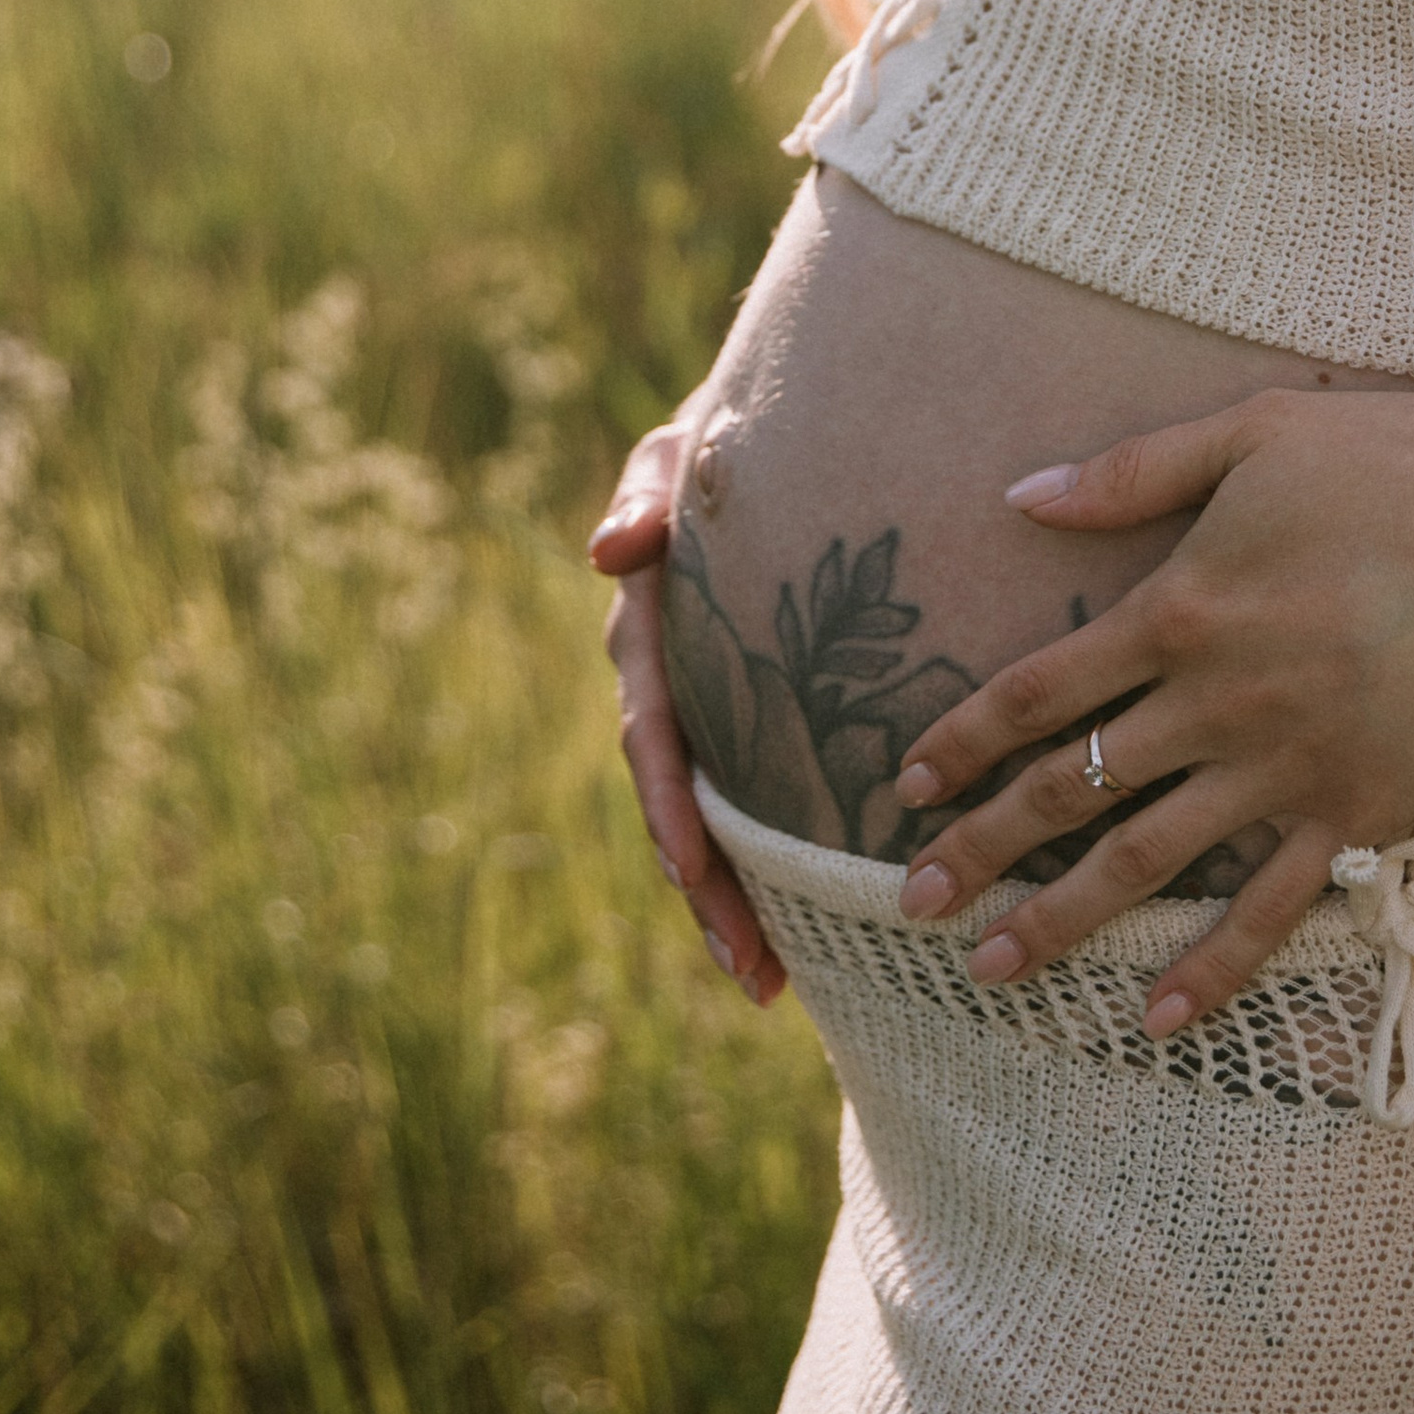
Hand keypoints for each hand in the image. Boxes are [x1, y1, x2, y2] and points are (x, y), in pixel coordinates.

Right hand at [593, 416, 786, 1006]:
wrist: (769, 430)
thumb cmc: (720, 440)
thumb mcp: (680, 450)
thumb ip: (648, 492)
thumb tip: (608, 551)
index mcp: (649, 633)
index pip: (655, 735)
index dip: (672, 808)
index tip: (694, 875)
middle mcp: (671, 684)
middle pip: (682, 807)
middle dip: (710, 893)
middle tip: (756, 970)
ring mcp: (709, 707)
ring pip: (715, 822)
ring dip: (736, 904)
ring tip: (773, 983)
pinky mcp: (752, 713)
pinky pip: (755, 798)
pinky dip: (770, 863)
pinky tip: (806, 929)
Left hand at [888, 384, 1413, 1032]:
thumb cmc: (1401, 465)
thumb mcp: (1253, 433)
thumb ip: (1134, 470)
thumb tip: (1024, 494)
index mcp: (1179, 610)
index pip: (1037, 691)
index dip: (963, 740)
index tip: (905, 785)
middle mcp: (1215, 703)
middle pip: (1069, 789)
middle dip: (981, 849)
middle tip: (908, 903)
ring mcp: (1285, 767)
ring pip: (1146, 860)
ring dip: (1060, 920)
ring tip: (990, 969)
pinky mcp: (1358, 812)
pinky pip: (1270, 906)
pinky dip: (1212, 967)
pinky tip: (1157, 1016)